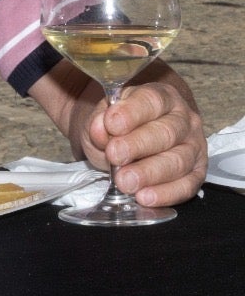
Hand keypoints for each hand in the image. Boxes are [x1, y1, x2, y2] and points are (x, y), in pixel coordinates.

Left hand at [77, 78, 205, 205]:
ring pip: (178, 161)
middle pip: (166, 132)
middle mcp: (183, 120)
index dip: (132, 113)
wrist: (132, 136)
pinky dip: (166, 193)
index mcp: (161, 97)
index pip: (151, 100)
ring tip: (125, 182)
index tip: (112, 124)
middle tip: (115, 156)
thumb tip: (100, 130)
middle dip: (138, 146)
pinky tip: (145, 197)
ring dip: (150, 174)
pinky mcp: (196, 173)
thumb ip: (99, 122)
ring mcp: (193, 147)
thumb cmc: (118, 125)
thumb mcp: (102, 118)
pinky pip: (187, 185)